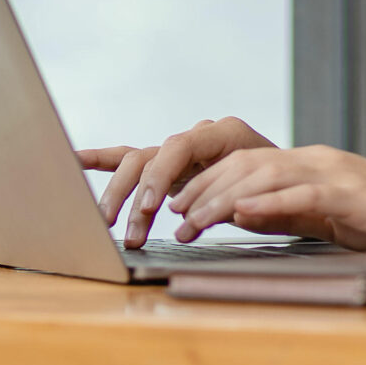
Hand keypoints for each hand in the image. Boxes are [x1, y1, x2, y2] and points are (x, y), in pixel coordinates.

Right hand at [77, 117, 277, 246]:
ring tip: (108, 226)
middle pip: (151, 157)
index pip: (180, 145)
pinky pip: (129, 160)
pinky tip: (72, 160)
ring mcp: (179, 152)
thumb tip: (223, 214)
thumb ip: (251, 203)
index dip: (162, 175)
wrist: (293, 185)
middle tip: (128, 230)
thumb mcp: (275, 197)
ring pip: (137, 165)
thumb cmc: (287, 191)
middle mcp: (197, 137)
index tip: (153, 208)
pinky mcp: (167, 168)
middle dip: (134, 194)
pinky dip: (101, 160)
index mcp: (225, 133)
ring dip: (120, 197)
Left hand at [170, 145, 365, 251]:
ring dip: (222, 200)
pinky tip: (241, 214)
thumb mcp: (329, 216)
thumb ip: (289, 211)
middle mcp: (317, 161)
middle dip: (202, 190)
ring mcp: (335, 174)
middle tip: (172, 216)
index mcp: (310, 164)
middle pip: (245, 166)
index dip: (206, 183)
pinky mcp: (353, 195)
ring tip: (192, 222)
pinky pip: (303, 195)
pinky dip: (269, 203)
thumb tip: (241, 216)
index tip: (176, 205)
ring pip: (264, 177)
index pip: (245, 165)